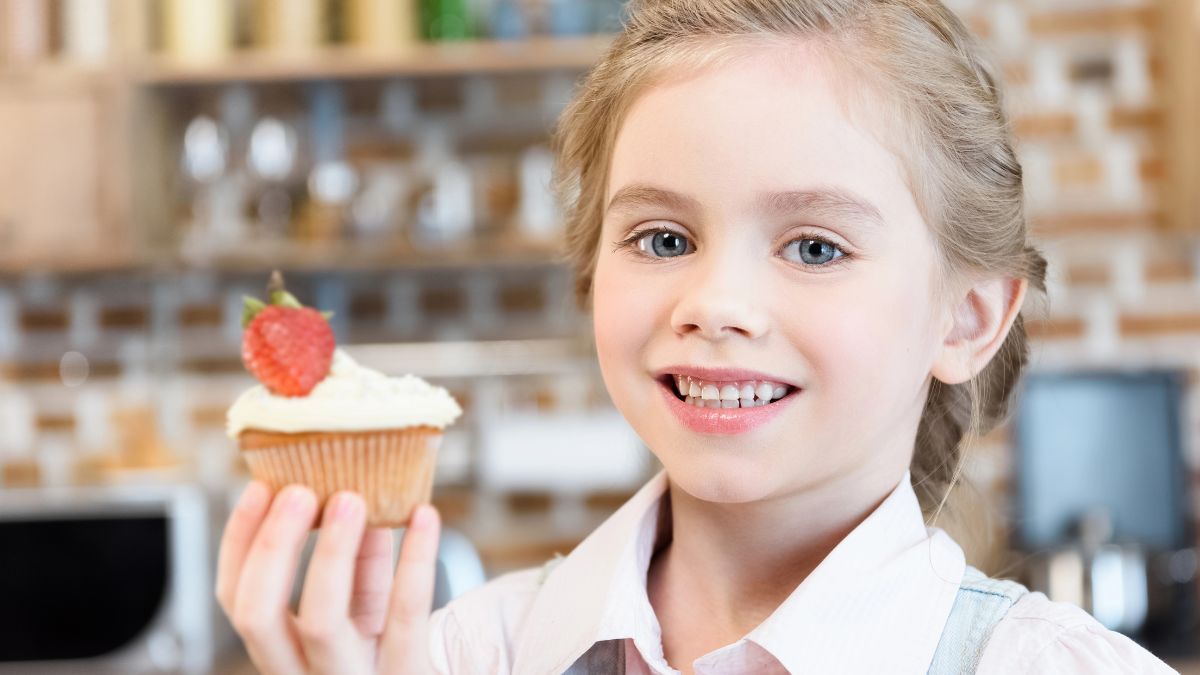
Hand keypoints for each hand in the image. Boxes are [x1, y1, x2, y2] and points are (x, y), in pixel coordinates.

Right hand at [216, 481, 441, 673]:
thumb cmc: (395, 648)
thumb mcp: (365, 610)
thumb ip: (355, 562)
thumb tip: (353, 494)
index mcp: (285, 654)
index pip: (238, 601)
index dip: (239, 543)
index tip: (258, 487)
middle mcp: (306, 674)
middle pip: (259, 615)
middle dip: (272, 547)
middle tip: (298, 491)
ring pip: (320, 623)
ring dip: (330, 552)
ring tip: (351, 498)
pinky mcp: (406, 674)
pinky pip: (405, 614)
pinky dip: (415, 558)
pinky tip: (424, 516)